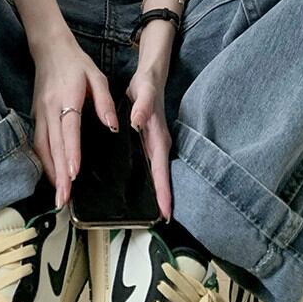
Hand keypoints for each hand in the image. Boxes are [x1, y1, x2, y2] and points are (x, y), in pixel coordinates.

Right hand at [30, 32, 118, 207]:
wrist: (49, 48)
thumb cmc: (76, 63)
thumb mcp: (96, 77)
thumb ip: (105, 102)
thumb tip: (112, 126)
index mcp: (67, 98)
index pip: (69, 130)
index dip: (70, 152)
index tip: (73, 174)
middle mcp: (50, 109)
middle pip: (53, 146)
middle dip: (59, 175)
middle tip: (64, 200)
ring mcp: (40, 113)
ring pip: (43, 147)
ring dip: (50, 172)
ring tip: (59, 195)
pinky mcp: (36, 115)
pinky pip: (38, 142)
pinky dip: (44, 161)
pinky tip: (53, 174)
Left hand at [126, 66, 172, 220]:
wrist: (149, 78)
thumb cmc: (147, 85)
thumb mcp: (143, 92)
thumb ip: (142, 107)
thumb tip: (137, 122)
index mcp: (158, 138)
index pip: (161, 170)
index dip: (163, 192)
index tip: (165, 213)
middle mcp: (158, 145)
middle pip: (160, 178)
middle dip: (161, 200)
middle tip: (157, 223)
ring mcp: (154, 146)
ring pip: (155, 174)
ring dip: (155, 193)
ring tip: (149, 214)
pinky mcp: (148, 144)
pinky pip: (148, 166)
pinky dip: (147, 180)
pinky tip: (137, 189)